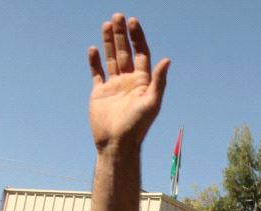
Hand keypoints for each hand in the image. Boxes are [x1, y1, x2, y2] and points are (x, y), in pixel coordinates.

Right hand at [87, 14, 169, 151]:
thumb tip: (166, 60)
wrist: (117, 144)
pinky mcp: (100, 92)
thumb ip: (158, 81)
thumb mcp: (151, 103)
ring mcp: (114, 86)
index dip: (138, 38)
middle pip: (126, 52)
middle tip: (117, 16)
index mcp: (143, 82)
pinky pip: (97, 72)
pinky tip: (93, 48)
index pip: (141, 54)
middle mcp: (129, 82)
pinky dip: (95, 61)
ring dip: (109, 42)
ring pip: (112, 58)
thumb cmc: (137, 127)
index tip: (133, 22)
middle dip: (122, 35)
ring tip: (106, 24)